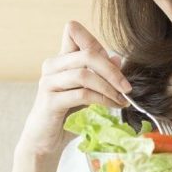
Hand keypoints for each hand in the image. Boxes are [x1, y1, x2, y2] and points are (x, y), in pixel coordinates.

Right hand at [17, 20, 131, 157]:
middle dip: (112, 70)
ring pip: (85, 74)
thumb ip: (99, 74)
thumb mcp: (87, 91)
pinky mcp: (49, 100)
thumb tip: (117, 57)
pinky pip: (81, 94)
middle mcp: (52, 65)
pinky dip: (101, 99)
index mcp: (61, 59)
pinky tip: (112, 106)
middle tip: (127, 87)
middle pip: (87, 54)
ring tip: (121, 99)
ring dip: (108, 87)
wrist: (45, 141)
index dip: (93, 39)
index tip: (113, 61)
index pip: (72, 30)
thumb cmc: (67, 114)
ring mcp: (48, 82)